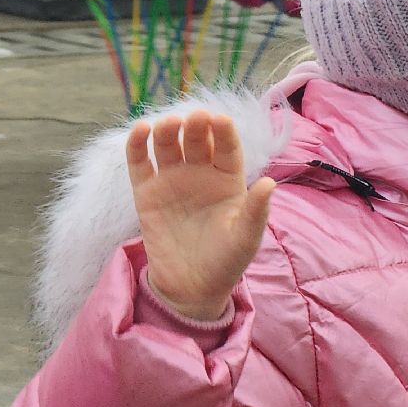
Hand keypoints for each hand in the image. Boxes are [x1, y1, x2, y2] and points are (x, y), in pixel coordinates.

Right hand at [126, 110, 276, 320]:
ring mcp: (172, 180)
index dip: (224, 133)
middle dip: (196, 128)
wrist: (191, 288)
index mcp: (228, 179)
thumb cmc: (226, 261)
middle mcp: (200, 173)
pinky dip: (138, 145)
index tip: (221, 119)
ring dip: (167, 131)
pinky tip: (140, 130)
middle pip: (197, 142)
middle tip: (195, 117)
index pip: (227, 149)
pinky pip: (140, 164)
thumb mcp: (245, 238)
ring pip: (168, 147)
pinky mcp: (146, 192)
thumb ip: (256, 211)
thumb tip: (270, 183)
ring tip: (168, 123)